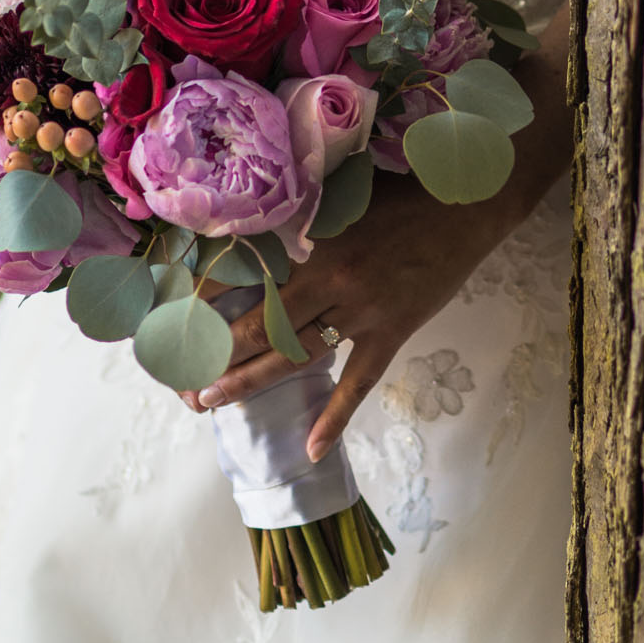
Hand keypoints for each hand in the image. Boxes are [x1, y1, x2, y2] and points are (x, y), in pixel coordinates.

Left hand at [184, 176, 511, 459]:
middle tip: (184, 376)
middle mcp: (330, 279)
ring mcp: (362, 311)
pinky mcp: (391, 332)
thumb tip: (249, 221)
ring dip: (252, 382)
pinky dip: (334, 420)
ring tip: (213, 403)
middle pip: (262, 326)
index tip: (177, 317)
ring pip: (296, 356)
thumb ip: (301, 213)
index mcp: (313, 239)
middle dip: (218, 354)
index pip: (246, 274)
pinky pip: (358, 384)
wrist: (465, 207)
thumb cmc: (402, 191)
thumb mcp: (342, 191)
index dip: (209, 299)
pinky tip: (310, 451)